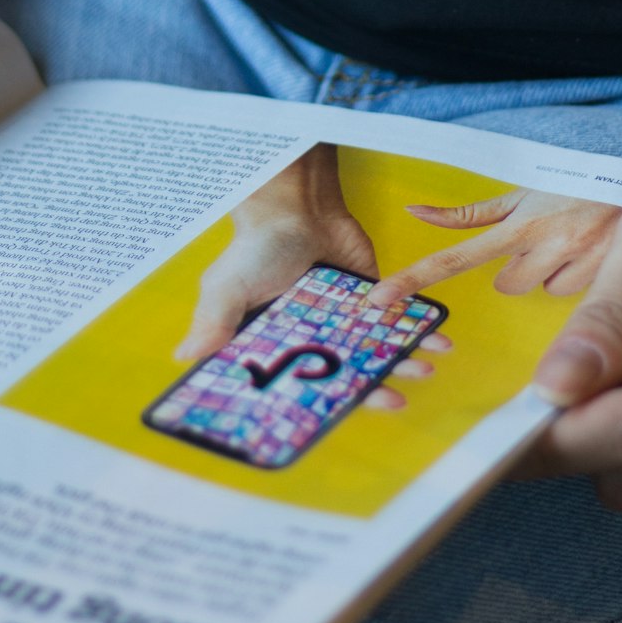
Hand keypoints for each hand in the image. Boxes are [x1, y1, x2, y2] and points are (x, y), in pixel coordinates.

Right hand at [175, 145, 450, 407]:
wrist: (297, 203)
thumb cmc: (257, 246)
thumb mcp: (227, 284)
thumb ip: (213, 321)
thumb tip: (182, 356)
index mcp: (278, 348)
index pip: (301, 390)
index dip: (322, 408)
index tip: (341, 420)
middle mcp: (313, 341)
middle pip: (346, 378)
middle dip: (372, 392)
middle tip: (395, 401)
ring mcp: (344, 321)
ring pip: (376, 354)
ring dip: (402, 363)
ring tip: (425, 368)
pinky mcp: (370, 299)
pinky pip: (396, 322)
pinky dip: (418, 332)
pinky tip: (439, 339)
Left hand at [369, 189, 621, 305]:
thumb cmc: (580, 179)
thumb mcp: (526, 188)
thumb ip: (474, 212)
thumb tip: (416, 213)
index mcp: (523, 220)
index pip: (458, 256)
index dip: (417, 279)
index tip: (379, 299)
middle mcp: (549, 247)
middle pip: (508, 284)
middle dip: (520, 267)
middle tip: (547, 238)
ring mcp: (583, 267)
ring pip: (545, 291)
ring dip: (553, 274)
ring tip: (578, 239)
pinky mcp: (611, 283)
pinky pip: (578, 296)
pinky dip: (583, 280)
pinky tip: (597, 250)